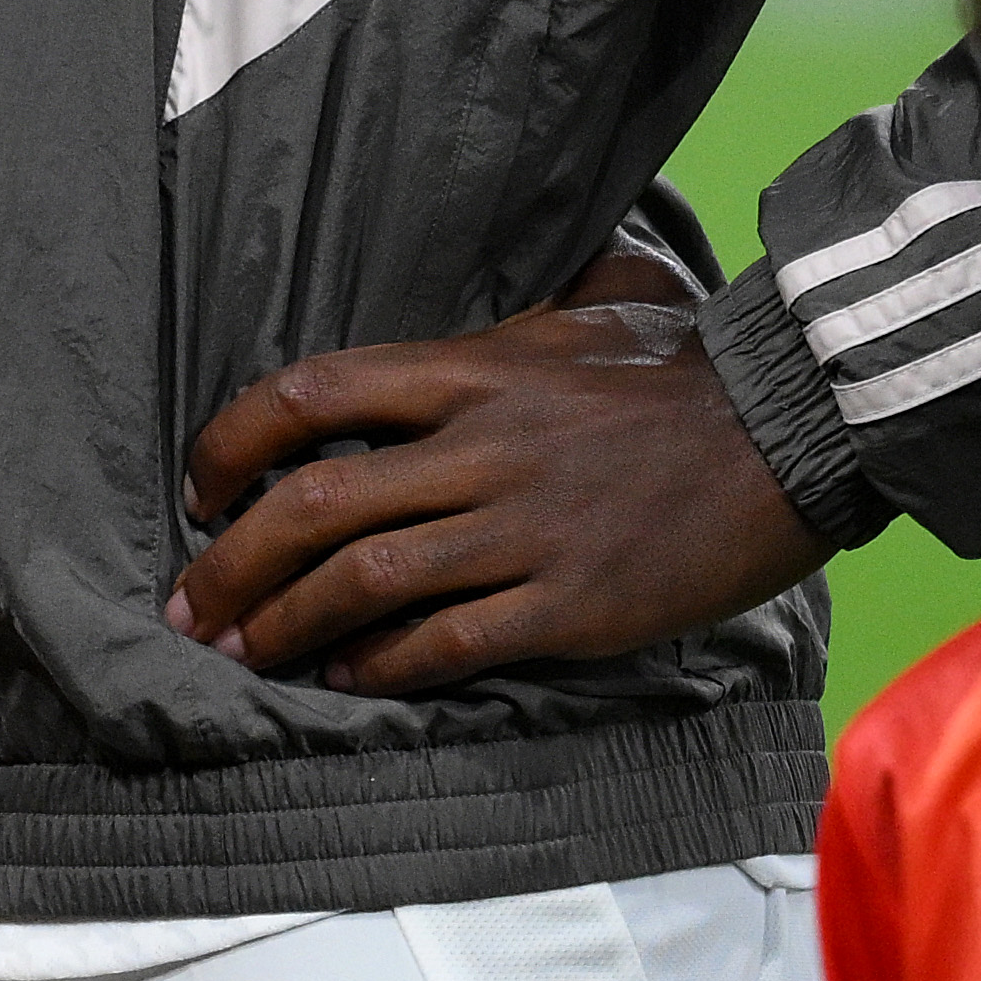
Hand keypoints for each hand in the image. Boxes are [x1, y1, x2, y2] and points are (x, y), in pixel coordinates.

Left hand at [165, 246, 836, 696]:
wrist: (792, 430)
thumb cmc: (685, 370)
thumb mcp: (580, 316)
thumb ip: (506, 323)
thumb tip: (485, 299)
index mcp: (472, 368)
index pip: (313, 392)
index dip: (233, 440)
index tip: (200, 486)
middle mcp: (481, 445)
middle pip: (315, 503)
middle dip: (231, 562)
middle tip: (188, 605)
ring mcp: (523, 527)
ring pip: (364, 580)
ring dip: (285, 626)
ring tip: (244, 655)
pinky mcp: (568, 602)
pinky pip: (446, 643)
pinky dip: (378, 668)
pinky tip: (344, 681)